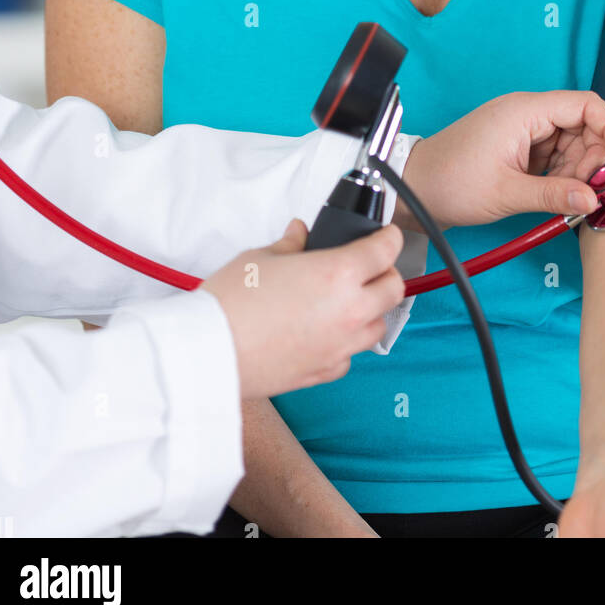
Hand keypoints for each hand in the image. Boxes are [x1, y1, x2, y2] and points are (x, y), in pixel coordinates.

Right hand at [200, 219, 404, 399]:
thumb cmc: (231, 302)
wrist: (210, 351)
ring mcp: (340, 345)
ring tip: (349, 299)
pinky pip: (351, 354)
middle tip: (369, 265)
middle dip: (387, 272)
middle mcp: (349, 310)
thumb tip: (299, 234)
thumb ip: (290, 244)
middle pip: (394, 289)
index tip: (386, 235)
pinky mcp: (325, 371)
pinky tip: (327, 332)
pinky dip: (347, 341)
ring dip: (372, 309)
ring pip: (379, 325)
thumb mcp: (260, 257)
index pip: (385, 250)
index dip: (389, 237)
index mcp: (338, 273)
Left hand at [397, 90, 604, 230]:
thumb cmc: (451, 183)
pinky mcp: (519, 147)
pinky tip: (560, 194)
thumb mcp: (506, 193)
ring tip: (570, 197)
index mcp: (524, 111)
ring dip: (580, 169)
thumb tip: (594, 198)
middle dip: (597, 157)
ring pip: (572, 142)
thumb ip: (554, 195)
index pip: (586, 105)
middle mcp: (526, 114)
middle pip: (583, 125)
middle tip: (595, 190)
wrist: (414, 187)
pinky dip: (564, 174)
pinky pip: (555, 154)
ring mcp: (522, 130)